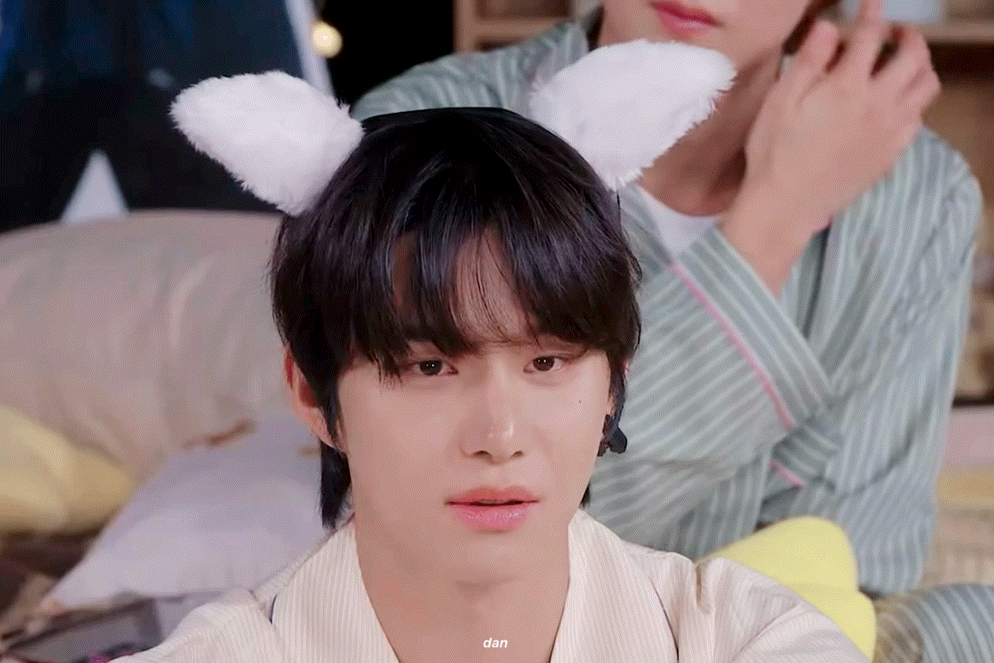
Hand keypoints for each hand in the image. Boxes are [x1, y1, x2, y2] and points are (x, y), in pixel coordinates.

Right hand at [722, 0, 940, 292]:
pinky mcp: (891, 153)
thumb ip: (809, 59)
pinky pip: (918, 118)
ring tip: (903, 63)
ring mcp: (890, 130)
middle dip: (908, 36)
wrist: (785, 205)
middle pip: (913, 56)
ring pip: (926, 86)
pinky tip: (896, 103)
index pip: (870, 36)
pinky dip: (913, 101)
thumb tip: (829, 28)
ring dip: (919, 66)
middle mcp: (878, 104)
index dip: (873, 13)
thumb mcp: (781, 100)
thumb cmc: (774, 152)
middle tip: (896, 32)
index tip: (871, 3)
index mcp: (847, 86)